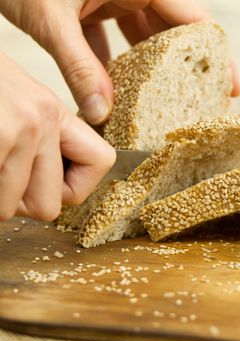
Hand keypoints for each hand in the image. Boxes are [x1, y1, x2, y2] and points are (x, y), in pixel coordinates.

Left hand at [0, 0, 239, 125]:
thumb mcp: (50, 19)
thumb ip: (78, 66)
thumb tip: (101, 113)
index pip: (193, 19)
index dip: (215, 54)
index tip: (228, 86)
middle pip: (175, 31)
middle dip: (187, 67)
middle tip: (202, 102)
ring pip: (145, 38)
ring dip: (151, 71)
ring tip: (162, 104)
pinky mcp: (93, 6)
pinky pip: (114, 39)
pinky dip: (114, 65)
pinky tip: (116, 94)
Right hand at [0, 53, 115, 220]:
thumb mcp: (18, 103)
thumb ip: (41, 142)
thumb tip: (50, 196)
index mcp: (55, 112)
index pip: (101, 162)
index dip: (73, 187)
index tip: (49, 184)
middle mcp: (42, 121)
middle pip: (49, 206)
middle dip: (18, 203)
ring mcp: (15, 130)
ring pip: (8, 209)